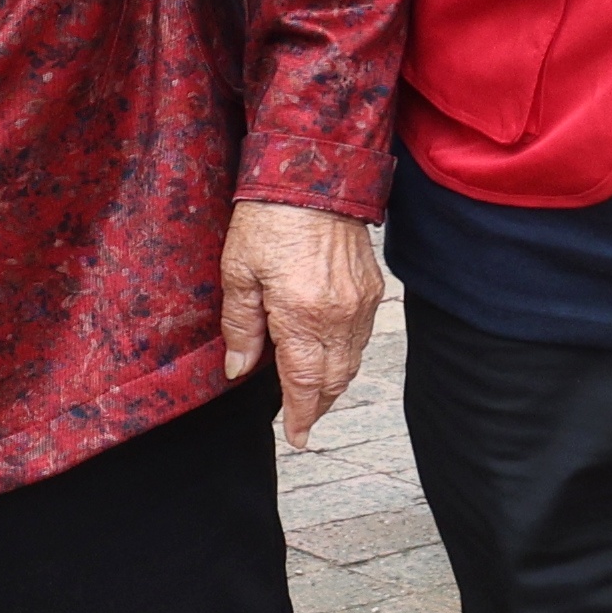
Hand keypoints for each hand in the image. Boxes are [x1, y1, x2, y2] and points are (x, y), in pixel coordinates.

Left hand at [219, 200, 381, 445]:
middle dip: (319, 405)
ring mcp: (362, 302)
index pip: (305, 384)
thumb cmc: (270, 219)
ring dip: (333, 383)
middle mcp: (340, 315)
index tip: (297, 437)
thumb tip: (240, 368)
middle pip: (335, 380)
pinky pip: (362, 336)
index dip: (301, 415)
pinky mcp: (373, 287)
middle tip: (302, 420)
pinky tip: (328, 354)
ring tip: (313, 393)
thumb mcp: (238, 273)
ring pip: (352, 361)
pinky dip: (346, 355)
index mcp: (303, 316)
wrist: (315, 175)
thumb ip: (241, 326)